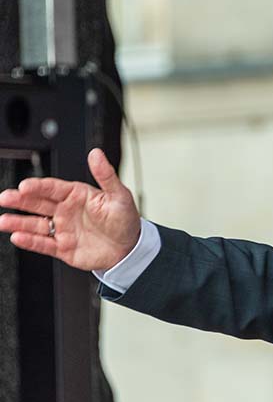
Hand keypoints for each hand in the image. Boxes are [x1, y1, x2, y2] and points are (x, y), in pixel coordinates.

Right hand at [0, 148, 141, 270]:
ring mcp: (63, 229)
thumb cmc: (126, 219)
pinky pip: (43, 244)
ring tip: (3, 221)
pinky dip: (30, 241)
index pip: (53, 188)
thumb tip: (96, 153)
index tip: (25, 185)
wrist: (131, 248)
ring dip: (18, 222)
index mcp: (77, 195)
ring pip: (36, 224)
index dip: (39, 186)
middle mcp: (66, 210)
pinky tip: (17, 237)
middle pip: (38, 203)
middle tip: (5, 197)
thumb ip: (105, 175)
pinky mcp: (63, 247)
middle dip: (20, 200)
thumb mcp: (119, 195)